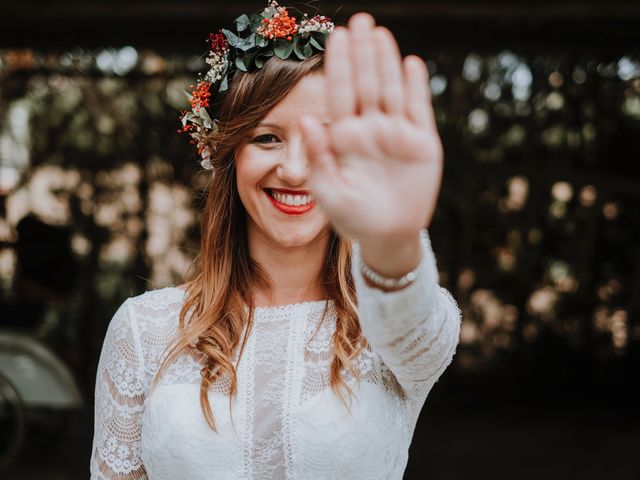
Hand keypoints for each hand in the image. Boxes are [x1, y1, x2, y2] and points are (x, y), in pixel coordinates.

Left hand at [298, 13, 442, 244]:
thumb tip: (305, 118)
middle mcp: (369, 129)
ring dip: (386, 62)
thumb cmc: (353, 218)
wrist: (388, 238)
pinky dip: (415, 88)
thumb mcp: (328, 190)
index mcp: (344, 137)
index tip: (335, 37)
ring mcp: (396, 134)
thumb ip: (318, 155)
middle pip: (366, 84)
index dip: (339, 66)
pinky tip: (410, 64)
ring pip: (391, 90)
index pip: (340, 94)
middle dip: (362, 53)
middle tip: (359, 19)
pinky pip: (418, 110)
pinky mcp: (422, 144)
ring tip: (380, 34)